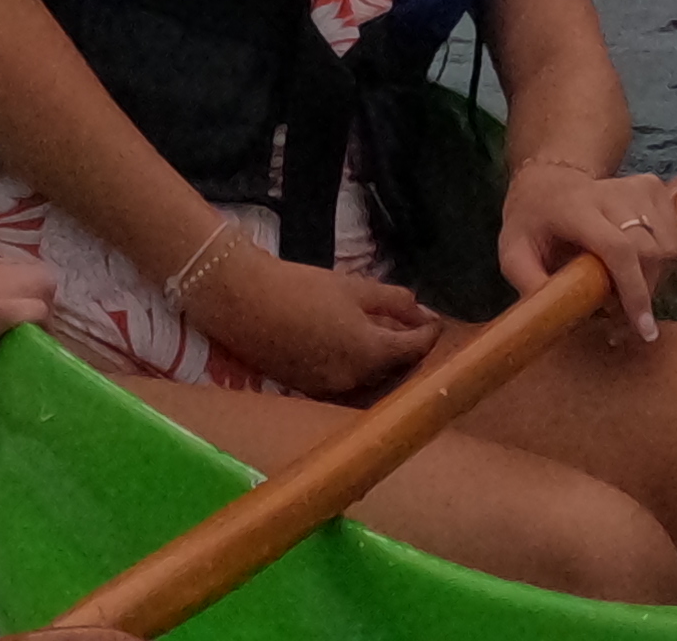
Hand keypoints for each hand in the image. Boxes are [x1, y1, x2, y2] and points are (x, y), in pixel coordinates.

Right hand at [193, 247, 438, 400]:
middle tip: (410, 322)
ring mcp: (330, 390)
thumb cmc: (300, 287)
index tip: (435, 320)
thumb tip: (422, 310)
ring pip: (368, 374)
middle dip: (404, 345)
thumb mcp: (352, 286)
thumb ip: (392, 300)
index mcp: (371, 353)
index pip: (414, 349)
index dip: (428, 333)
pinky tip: (345, 340)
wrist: (241, 301)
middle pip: (392, 366)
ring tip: (379, 329)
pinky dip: (352, 362)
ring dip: (378, 356)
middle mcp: (355, 381)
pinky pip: (343, 378)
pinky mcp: (308, 390)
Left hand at [494, 158, 676, 342]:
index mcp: (574, 208)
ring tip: (624, 284)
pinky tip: (637, 263)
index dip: (633, 290)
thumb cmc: (532, 222)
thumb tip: (557, 315)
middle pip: (649, 251)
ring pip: (668, 245)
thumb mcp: (513, 252)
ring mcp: (636, 187)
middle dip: (642, 291)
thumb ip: (530, 283)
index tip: (643, 328)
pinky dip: (663, 260)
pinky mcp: (654, 188)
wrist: (549, 180)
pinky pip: (675, 236)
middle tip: (620, 311)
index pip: (617, 248)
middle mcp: (609, 193)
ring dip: (653, 278)